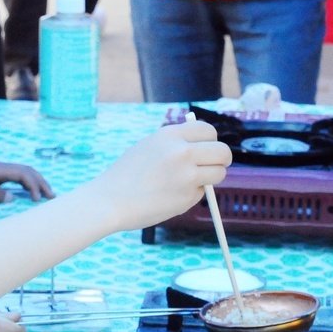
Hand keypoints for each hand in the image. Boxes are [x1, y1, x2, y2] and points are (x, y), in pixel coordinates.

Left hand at [0, 158, 54, 202]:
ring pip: (22, 175)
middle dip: (41, 183)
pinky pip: (14, 181)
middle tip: (52, 197)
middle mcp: (0, 169)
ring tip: (46, 196)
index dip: (34, 185)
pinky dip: (25, 187)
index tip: (37, 200)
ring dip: (35, 184)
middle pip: (27, 172)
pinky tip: (28, 196)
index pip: (23, 173)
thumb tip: (14, 198)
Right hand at [89, 121, 231, 230]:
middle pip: (223, 151)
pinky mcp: (187, 197)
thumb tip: (203, 145)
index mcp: (170, 135)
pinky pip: (202, 192)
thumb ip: (175, 143)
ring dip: (211, 178)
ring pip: (219, 173)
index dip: (211, 140)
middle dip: (222, 159)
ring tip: (189, 182)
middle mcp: (182, 153)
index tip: (207, 148)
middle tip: (214, 165)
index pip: (208, 130)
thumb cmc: (126, 174)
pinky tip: (171, 195)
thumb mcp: (149, 146)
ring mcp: (187, 176)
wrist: (109, 201)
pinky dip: (193, 194)